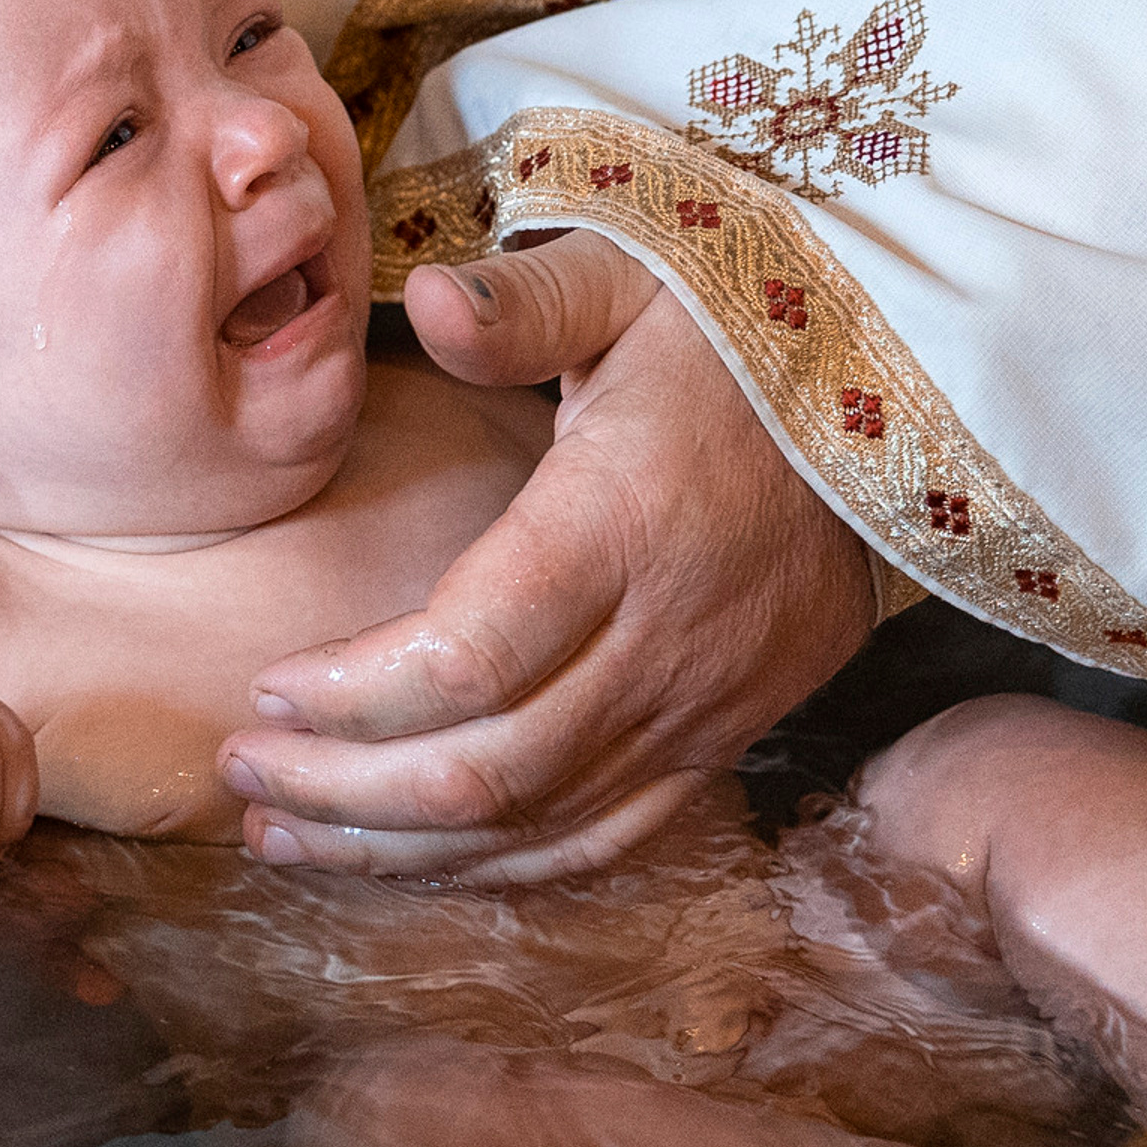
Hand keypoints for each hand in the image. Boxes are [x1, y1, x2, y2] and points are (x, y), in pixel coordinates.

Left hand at [218, 229, 875, 880]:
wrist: (908, 401)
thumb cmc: (740, 333)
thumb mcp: (636, 278)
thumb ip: (524, 303)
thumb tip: (426, 299)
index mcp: (624, 526)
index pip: (468, 660)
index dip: (353, 697)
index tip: (267, 687)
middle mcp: (664, 640)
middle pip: (483, 770)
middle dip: (339, 791)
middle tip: (239, 774)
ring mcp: (699, 708)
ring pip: (531, 827)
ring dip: (392, 849)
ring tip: (280, 836)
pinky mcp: (720, 743)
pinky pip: (600, 843)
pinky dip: (494, 869)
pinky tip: (403, 859)